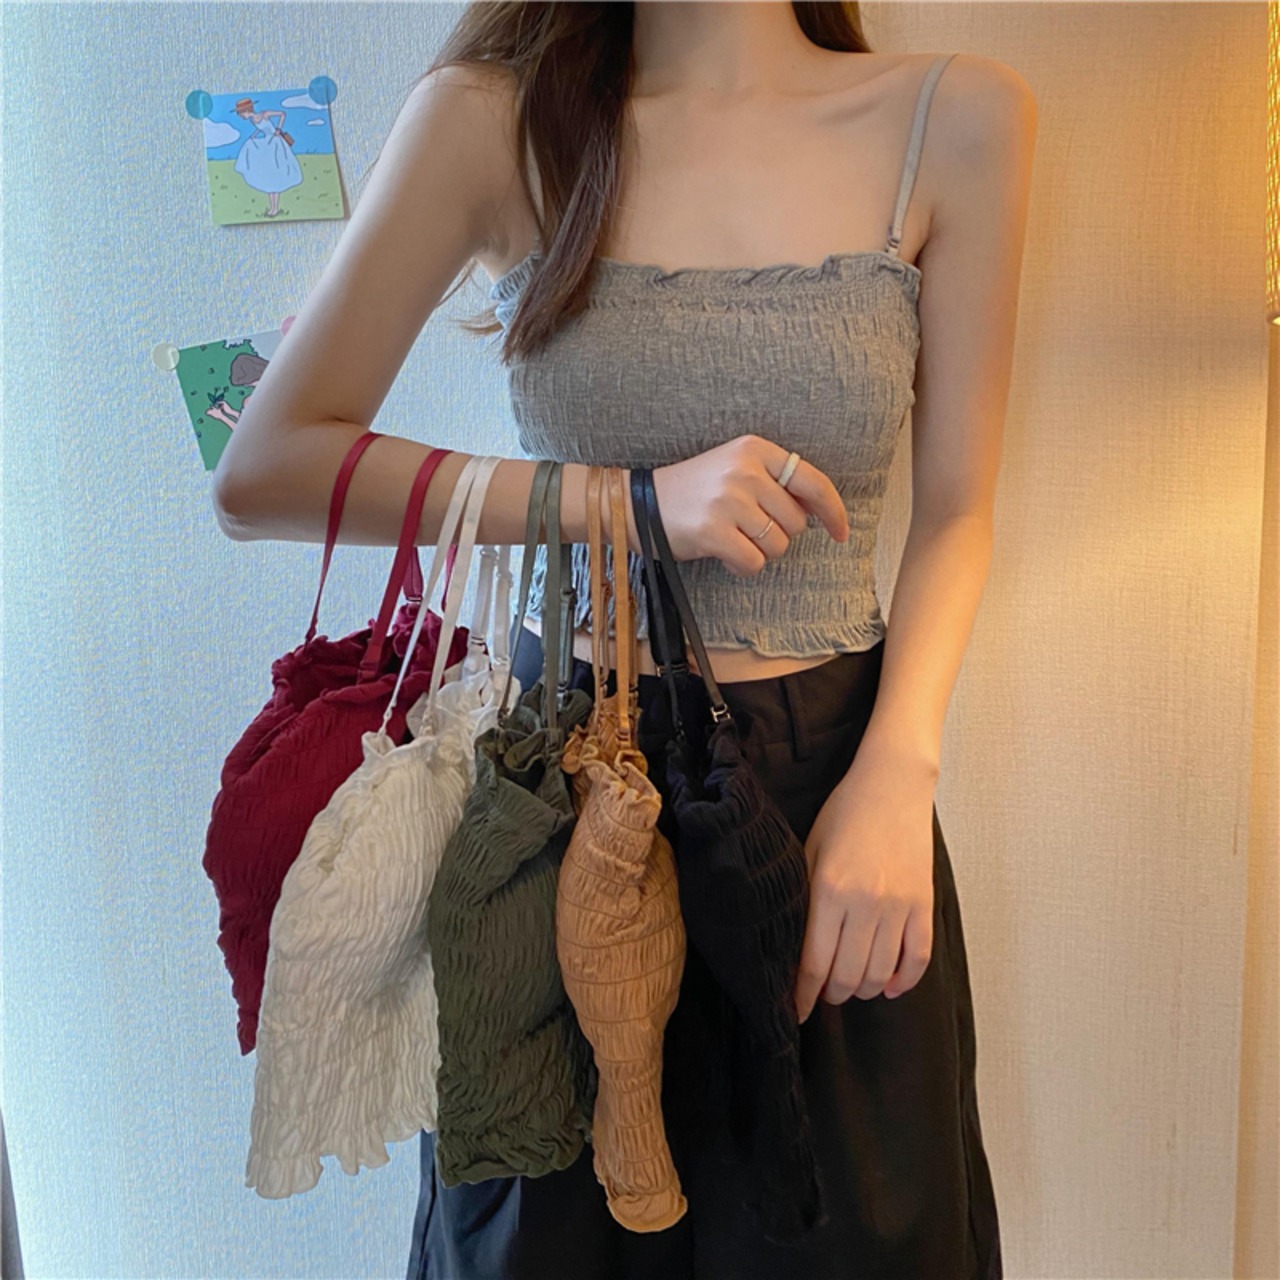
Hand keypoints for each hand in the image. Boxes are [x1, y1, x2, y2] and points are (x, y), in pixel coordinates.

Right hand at [651, 435, 847, 572]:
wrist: (639, 504)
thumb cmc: (695, 492)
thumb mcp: (736, 469)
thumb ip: (776, 482)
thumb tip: (820, 510)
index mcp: (755, 449)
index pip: (813, 481)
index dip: (833, 512)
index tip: (840, 532)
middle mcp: (745, 470)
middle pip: (796, 522)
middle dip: (777, 534)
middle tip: (746, 528)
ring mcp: (729, 500)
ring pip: (777, 545)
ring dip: (759, 552)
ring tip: (731, 538)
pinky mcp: (714, 531)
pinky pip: (753, 563)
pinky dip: (741, 566)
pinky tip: (722, 554)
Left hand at [793, 738, 937, 1019]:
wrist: (891, 786)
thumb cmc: (843, 816)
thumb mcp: (809, 852)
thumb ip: (804, 901)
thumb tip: (795, 950)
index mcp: (830, 890)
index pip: (814, 962)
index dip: (803, 995)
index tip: (794, 1012)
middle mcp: (865, 903)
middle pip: (847, 976)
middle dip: (831, 995)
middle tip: (822, 994)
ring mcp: (899, 906)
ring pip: (879, 974)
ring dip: (862, 989)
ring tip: (850, 985)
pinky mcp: (924, 904)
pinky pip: (918, 959)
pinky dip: (902, 981)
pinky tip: (887, 985)